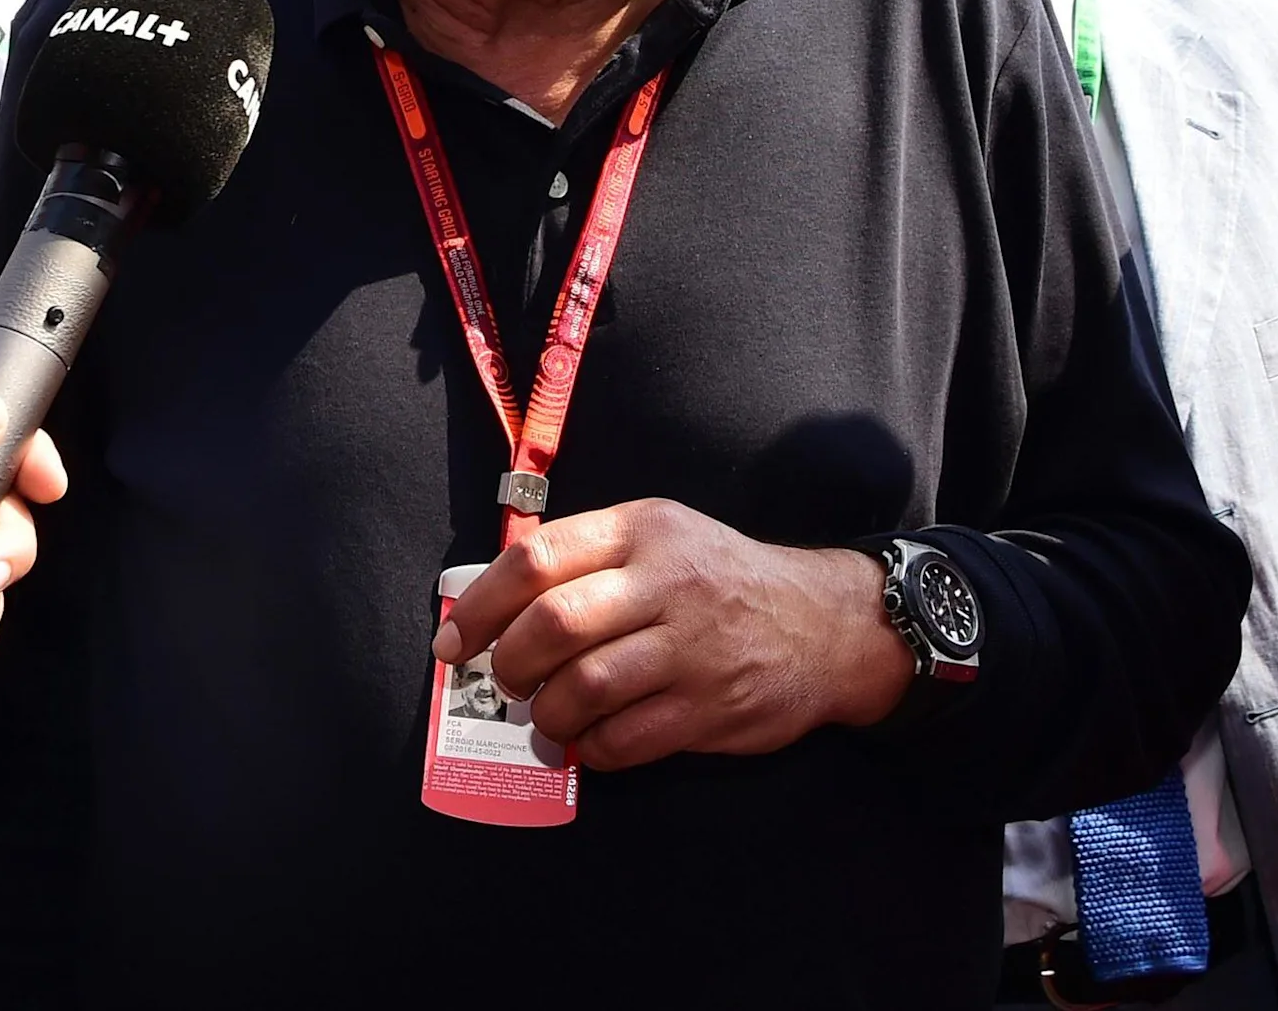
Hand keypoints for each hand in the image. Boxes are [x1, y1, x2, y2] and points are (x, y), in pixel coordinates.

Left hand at [429, 499, 914, 770]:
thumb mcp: (660, 537)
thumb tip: (491, 604)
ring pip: (583, 688)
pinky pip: (624, 740)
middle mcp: (666, 582)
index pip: (536, 558)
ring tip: (548, 715)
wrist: (823, 623)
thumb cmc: (718, 580)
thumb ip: (586, 558)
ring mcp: (692, 648)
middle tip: (505, 681)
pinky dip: (592, 748)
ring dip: (546, 713)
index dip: (479, 606)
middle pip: (552, 625)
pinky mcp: (711, 708)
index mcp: (642, 529)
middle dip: (508, 664)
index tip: (453, 642)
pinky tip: (593, 739)